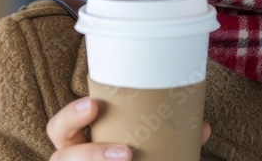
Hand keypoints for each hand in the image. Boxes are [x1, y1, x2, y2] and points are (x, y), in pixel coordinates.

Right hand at [47, 97, 211, 159]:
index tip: (95, 104)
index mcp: (78, 143)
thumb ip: (166, 138)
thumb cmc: (134, 158)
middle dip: (89, 156)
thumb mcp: (144, 145)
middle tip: (126, 153)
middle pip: (61, 159)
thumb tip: (201, 127)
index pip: (60, 128)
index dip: (72, 116)